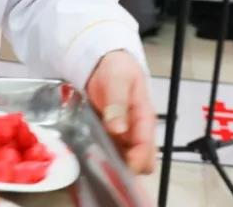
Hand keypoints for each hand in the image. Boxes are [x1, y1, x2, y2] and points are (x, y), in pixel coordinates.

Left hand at [86, 50, 156, 173]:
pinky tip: (86, 159)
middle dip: (125, 171)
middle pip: (139, 163)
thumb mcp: (118, 80)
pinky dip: (100, 159)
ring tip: (91, 167)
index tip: (121, 169)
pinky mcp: (108, 136)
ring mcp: (122, 136)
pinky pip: (108, 154)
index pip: (147, 149)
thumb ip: (118, 103)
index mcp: (144, 119)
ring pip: (123, 162)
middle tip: (103, 170)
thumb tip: (119, 130)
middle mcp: (135, 132)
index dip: (136, 162)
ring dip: (111, 168)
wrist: (103, 61)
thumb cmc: (116, 68)